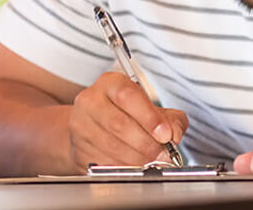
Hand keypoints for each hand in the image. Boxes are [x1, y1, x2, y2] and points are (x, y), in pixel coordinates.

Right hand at [67, 71, 187, 170]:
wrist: (92, 127)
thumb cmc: (124, 115)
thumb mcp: (151, 109)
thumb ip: (171, 118)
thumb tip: (174, 133)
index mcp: (110, 84)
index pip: (127, 96)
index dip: (150, 117)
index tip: (165, 134)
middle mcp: (91, 101)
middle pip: (119, 124)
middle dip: (147, 144)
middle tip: (163, 153)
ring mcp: (81, 125)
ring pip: (112, 147)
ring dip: (138, 159)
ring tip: (151, 160)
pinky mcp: (78, 149)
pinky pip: (104, 163)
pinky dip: (124, 168)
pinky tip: (133, 165)